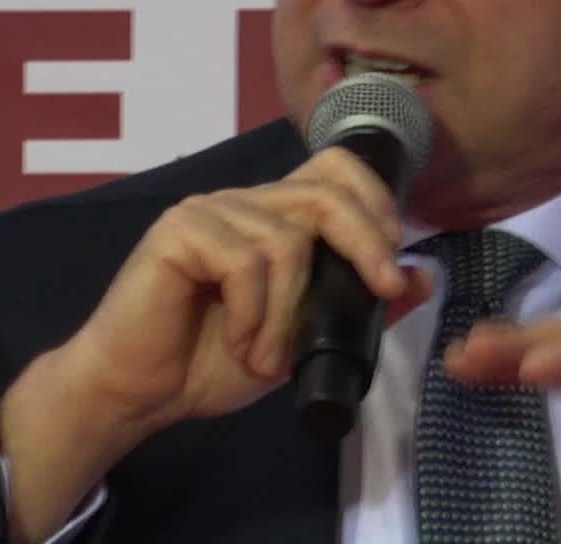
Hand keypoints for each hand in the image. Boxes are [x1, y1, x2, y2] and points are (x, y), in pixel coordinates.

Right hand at [65, 147, 436, 428]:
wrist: (139, 392)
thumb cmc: (210, 362)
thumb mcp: (301, 339)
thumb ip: (355, 307)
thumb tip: (421, 279)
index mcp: (273, 216)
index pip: (334, 169)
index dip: (374, 200)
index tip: (393, 261)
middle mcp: (244, 202)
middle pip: (323, 192)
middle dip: (365, 243)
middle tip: (381, 293)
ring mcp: (209, 211)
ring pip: (285, 241)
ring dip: (287, 314)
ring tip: (265, 358)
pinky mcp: (178, 231)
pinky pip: (243, 263)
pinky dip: (252, 316)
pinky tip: (238, 345)